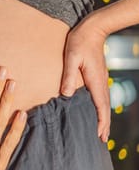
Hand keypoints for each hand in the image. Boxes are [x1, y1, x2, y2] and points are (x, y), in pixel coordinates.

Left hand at [60, 16, 109, 141]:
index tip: (101, 136)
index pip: (100, 106)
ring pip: (103, 103)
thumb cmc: (80, 42)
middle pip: (104, 108)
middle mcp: (101, 82)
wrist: (92, 29)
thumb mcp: (71, 58)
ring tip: (100, 130)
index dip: (101, 122)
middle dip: (104, 125)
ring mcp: (100, 79)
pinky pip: (100, 96)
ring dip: (102, 117)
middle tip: (101, 140)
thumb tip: (66, 95)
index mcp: (95, 81)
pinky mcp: (97, 76)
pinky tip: (95, 111)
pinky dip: (100, 107)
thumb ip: (68, 76)